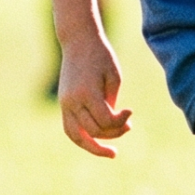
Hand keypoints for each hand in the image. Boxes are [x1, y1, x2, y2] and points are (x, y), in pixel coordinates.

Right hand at [57, 38, 132, 157]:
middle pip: (94, 130)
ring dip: (95, 146)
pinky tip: (95, 144)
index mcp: (87, 93)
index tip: (130, 111)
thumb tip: (113, 125)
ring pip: (77, 136)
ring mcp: (65, 104)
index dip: (121, 122)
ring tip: (111, 153)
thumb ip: (112, 103)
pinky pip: (69, 129)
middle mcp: (73, 101)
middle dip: (114, 132)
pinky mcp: (64, 103)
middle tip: (129, 126)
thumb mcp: (113, 77)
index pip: (105, 120)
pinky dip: (81, 139)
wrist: (78, 41)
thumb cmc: (101, 56)